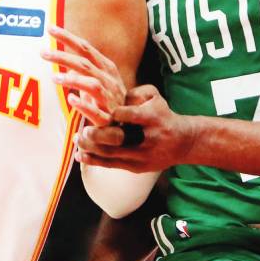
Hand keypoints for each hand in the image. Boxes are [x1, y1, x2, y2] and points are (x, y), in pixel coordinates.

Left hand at [41, 25, 125, 125]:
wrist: (128, 123)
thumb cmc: (107, 100)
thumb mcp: (96, 79)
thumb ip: (82, 68)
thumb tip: (62, 57)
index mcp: (106, 68)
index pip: (86, 49)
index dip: (69, 38)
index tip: (50, 28)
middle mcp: (109, 80)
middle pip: (85, 64)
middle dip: (64, 57)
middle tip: (43, 52)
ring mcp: (109, 99)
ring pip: (92, 85)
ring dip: (73, 80)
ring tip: (54, 78)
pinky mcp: (107, 118)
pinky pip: (95, 112)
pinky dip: (84, 105)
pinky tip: (71, 100)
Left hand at [75, 84, 197, 172]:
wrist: (182, 142)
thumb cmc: (162, 115)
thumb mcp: (155, 97)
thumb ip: (134, 93)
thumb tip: (112, 94)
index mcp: (151, 117)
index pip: (129, 115)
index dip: (112, 113)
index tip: (98, 107)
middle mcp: (146, 137)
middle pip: (117, 138)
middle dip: (96, 134)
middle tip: (83, 129)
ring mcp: (141, 155)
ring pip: (110, 153)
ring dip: (90, 147)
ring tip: (77, 138)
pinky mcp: (136, 167)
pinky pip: (110, 165)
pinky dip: (93, 161)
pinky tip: (80, 155)